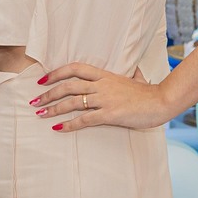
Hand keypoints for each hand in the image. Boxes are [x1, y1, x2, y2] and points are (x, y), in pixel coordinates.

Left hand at [33, 63, 170, 132]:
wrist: (162, 101)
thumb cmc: (149, 92)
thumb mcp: (137, 79)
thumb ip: (132, 74)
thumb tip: (136, 70)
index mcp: (105, 75)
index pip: (75, 68)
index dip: (56, 73)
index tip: (42, 80)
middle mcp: (102, 85)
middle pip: (68, 86)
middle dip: (48, 94)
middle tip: (34, 101)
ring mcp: (105, 99)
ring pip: (72, 102)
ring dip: (53, 109)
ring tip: (40, 114)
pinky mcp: (110, 114)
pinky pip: (84, 119)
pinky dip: (69, 124)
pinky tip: (58, 128)